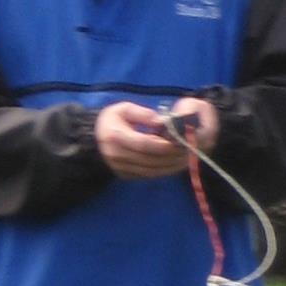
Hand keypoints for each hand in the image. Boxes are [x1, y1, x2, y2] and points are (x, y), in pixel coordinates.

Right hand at [94, 97, 219, 178]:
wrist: (93, 142)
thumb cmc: (110, 121)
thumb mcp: (122, 109)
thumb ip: (141, 113)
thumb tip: (161, 121)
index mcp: (115, 136)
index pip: (143, 144)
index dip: (163, 144)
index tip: (179, 141)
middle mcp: (118, 156)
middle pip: (151, 159)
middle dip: (173, 155)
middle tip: (191, 148)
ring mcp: (122, 169)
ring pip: (153, 170)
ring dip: (173, 165)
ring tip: (189, 156)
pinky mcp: (128, 177)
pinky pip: (151, 175)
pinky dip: (166, 170)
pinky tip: (178, 163)